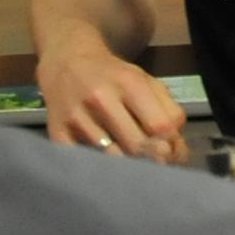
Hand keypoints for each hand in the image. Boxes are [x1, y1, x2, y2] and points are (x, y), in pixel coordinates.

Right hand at [40, 48, 187, 163]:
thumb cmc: (113, 77)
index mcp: (129, 83)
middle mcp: (101, 98)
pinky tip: (108, 170)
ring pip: (111, 158)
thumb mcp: (146, 82)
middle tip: (156, 168)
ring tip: (134, 170)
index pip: (160, 126)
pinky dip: (100, 171)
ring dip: (127, 170)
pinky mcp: (57, 134)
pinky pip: (85, 163)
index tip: (173, 155)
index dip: (172, 147)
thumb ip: (168, 112)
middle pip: (136, 145)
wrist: (66, 63)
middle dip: (152, 161)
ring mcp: (76, 117)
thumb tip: (177, 150)